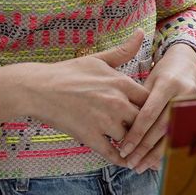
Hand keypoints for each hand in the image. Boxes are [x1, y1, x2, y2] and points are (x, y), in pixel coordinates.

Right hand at [0, 30, 149, 163]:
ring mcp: (103, 121)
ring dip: (135, 144)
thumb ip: (123, 51)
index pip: (150, 99)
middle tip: (155, 135)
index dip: (155, 107)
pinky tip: (125, 161)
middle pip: (144, 120)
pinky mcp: (89, 137)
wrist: (38, 89)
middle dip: (148, 127)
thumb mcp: (98, 59)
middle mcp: (116, 103)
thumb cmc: (68, 72)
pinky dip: (120, 159)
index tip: (157, 112)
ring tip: (142, 150)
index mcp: (121, 83)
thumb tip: (141, 33)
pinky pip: (111, 153)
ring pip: (130, 138)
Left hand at [120, 43, 195, 172]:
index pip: (149, 114)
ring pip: (174, 136)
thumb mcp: (150, 81)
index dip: (136, 134)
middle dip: (144, 148)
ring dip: (156, 155)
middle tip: (129, 163)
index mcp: (168, 84)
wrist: (190, 63)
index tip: (123, 149)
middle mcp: (184, 95)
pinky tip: (156, 162)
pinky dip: (168, 151)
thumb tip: (123, 131)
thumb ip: (140, 103)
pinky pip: (183, 137)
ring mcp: (195, 105)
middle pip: (162, 128)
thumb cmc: (164, 72)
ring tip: (140, 167)